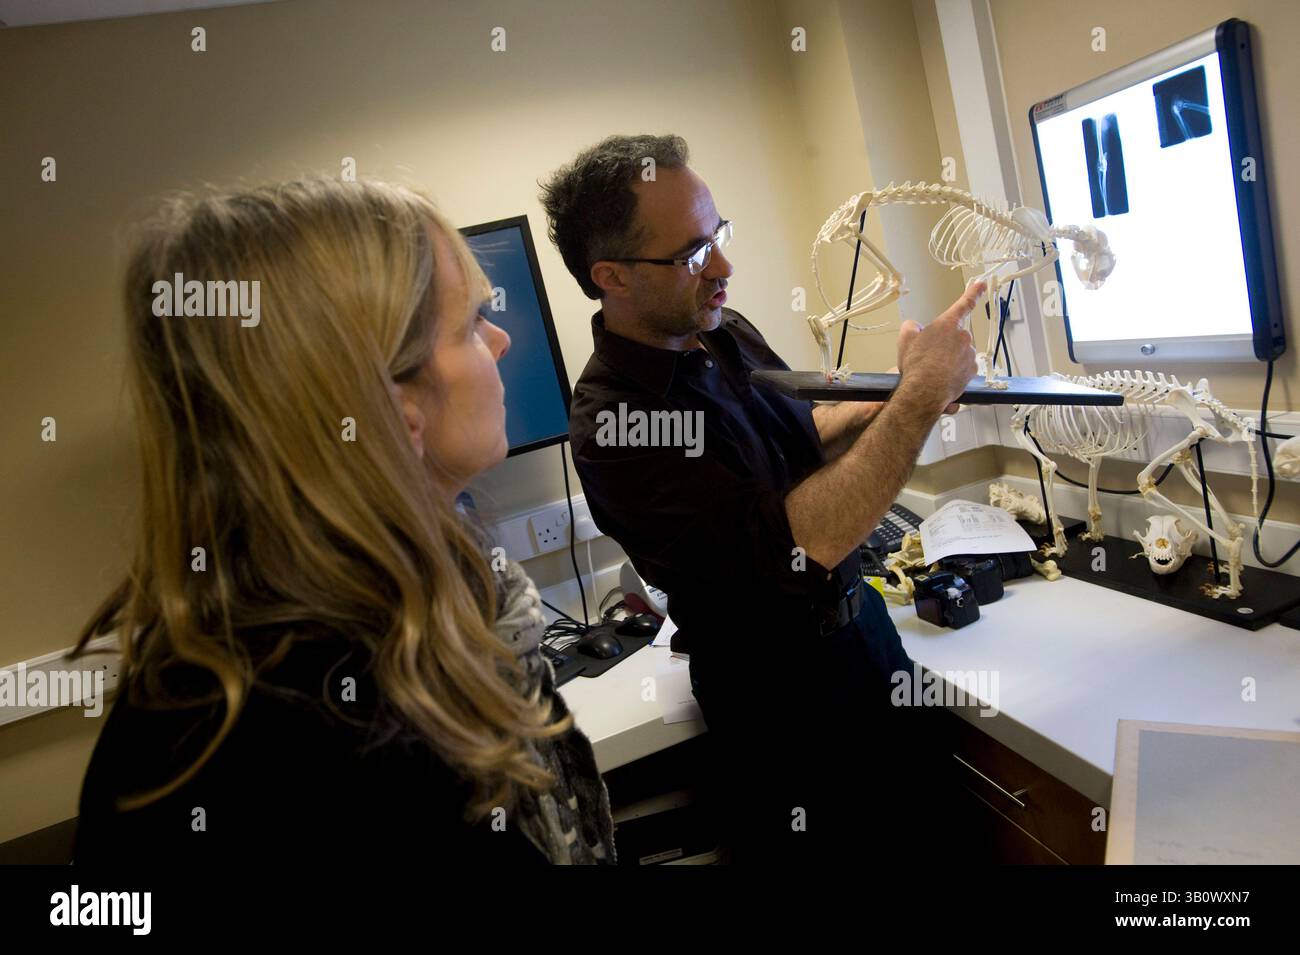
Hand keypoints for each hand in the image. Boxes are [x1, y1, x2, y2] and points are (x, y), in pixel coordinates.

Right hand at [896, 282, 983, 414]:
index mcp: (947, 324)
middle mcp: (963, 336)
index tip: (981, 284)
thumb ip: (911, 327)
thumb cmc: (916, 365)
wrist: (925, 390)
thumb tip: (915, 327)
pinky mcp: (972, 370)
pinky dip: (955, 371)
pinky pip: (964, 367)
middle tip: (930, 356)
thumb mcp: (905, 340)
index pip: (963, 304)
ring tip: (934, 370)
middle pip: (955, 336)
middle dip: (945, 343)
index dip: (973, 292)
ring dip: (949, 358)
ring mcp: (969, 354)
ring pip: (959, 353)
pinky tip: (942, 378)